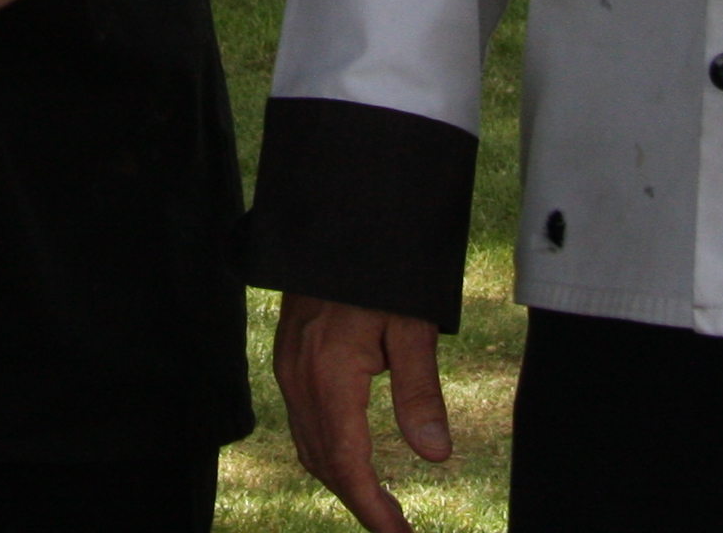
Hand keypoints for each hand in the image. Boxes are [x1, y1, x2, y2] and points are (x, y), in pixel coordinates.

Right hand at [273, 292, 450, 532]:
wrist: (335, 220)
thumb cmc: (379, 269)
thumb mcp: (411, 327)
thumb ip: (420, 393)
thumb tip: (435, 454)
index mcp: (328, 378)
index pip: (347, 466)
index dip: (373, 510)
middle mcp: (299, 379)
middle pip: (324, 464)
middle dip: (359, 501)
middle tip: (397, 526)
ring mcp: (287, 368)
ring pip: (308, 446)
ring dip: (341, 478)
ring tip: (379, 502)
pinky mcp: (288, 357)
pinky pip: (301, 421)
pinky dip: (326, 450)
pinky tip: (351, 454)